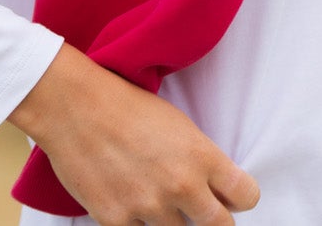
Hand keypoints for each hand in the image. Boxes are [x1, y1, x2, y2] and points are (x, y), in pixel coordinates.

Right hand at [7, 41, 260, 224]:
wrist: (75, 107)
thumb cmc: (127, 107)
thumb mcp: (179, 126)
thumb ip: (202, 161)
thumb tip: (218, 189)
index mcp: (202, 157)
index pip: (246, 197)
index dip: (239, 197)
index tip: (229, 195)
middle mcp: (181, 186)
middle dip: (214, 219)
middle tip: (201, 209)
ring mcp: (148, 207)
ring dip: (173, 221)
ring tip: (157, 197)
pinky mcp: (116, 220)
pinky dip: (138, 222)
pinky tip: (130, 202)